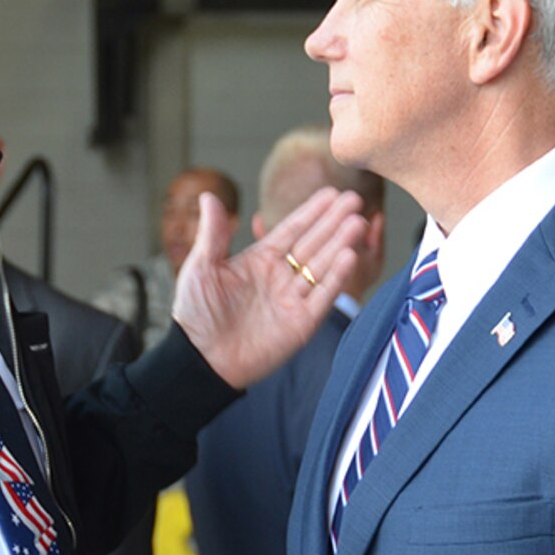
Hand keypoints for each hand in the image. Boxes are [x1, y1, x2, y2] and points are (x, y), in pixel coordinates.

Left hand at [173, 187, 364, 388]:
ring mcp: (293, 300)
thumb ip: (213, 234)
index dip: (312, 212)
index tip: (332, 194)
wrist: (201, 360)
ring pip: (322, 266)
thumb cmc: (196, 314)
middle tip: (355, 200)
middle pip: (313, 244)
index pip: (291, 230)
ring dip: (340, 244)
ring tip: (358, 223)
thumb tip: (208, 195)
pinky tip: (349, 256)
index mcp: (259, 260)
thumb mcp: (201, 268)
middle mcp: (280, 277)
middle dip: (334, 223)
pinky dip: (336, 278)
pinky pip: (322, 297)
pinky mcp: (301, 323)